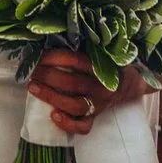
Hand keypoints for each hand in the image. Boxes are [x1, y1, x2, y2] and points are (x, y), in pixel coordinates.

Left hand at [28, 48, 147, 137]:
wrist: (130, 84)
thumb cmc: (108, 63)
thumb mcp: (101, 50)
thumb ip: (83, 46)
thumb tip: (52, 36)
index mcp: (102, 66)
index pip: (75, 60)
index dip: (54, 57)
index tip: (37, 55)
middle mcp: (101, 86)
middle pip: (72, 83)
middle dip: (47, 76)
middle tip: (31, 71)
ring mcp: (99, 104)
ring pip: (75, 105)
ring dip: (51, 97)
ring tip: (33, 87)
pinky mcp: (96, 117)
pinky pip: (83, 126)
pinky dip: (68, 124)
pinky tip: (53, 116)